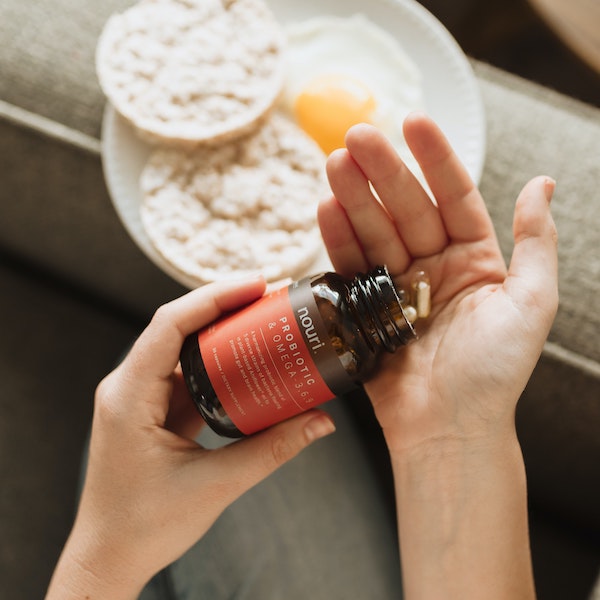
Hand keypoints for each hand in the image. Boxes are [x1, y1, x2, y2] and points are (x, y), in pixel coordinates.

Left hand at [46, 278, 334, 599]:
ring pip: (182, 349)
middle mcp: (128, 387)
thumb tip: (320, 421)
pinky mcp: (152, 410)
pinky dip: (217, 364)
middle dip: (223, 306)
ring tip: (263, 319)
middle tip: (268, 296)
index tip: (255, 284)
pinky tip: (247, 361)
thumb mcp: (215, 486)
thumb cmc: (144, 527)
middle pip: (177, 328)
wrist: (110, 557)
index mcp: (129, 396)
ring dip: (221, 333)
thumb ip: (271, 450)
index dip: (213, 297)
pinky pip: (186, 375)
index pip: (169, 325)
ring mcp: (139, 397)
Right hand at [319, 113, 557, 456]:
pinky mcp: (364, 308)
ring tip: (333, 164)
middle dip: (382, 172)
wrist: (448, 428)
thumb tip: (542, 183)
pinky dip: (336, 239)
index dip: (435, 158)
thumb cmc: (495, 373)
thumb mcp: (532, 304)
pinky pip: (350, 266)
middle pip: (406, 208)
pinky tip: (325, 209)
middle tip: (356, 137)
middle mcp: (433, 266)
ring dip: (353, 198)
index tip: (414, 121)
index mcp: (474, 259)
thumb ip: (536, 242)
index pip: (454, 196)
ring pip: (373, 231)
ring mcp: (396, 286)